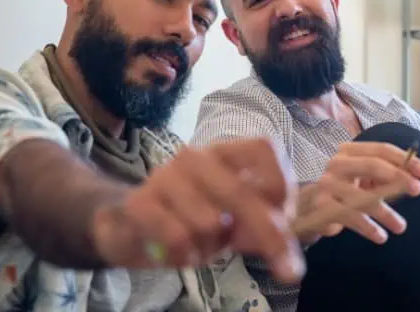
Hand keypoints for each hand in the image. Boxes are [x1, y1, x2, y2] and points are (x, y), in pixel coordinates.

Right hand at [90, 138, 304, 282]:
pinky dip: (186, 255)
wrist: (128, 228)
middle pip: (241, 192)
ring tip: (200, 244)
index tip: (286, 216)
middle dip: (269, 234)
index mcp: (225, 153)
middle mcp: (196, 157)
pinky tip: (180, 252)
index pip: (263, 148)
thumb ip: (264, 225)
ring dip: (212, 246)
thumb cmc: (191, 219)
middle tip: (289, 270)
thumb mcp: (236, 222)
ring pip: (210, 222)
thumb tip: (291, 246)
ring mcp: (165, 176)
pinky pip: (178, 238)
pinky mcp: (139, 202)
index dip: (280, 182)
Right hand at [295, 142, 419, 243]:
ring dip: (385, 212)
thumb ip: (388, 173)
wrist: (309, 207)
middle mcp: (337, 164)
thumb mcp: (366, 178)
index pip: (380, 150)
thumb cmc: (345, 188)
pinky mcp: (322, 207)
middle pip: (371, 165)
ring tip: (401, 227)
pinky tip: (380, 236)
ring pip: (362, 196)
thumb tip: (417, 174)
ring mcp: (327, 185)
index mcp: (349, 151)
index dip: (403, 159)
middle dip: (397, 177)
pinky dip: (368, 227)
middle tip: (417, 189)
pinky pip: (350, 217)